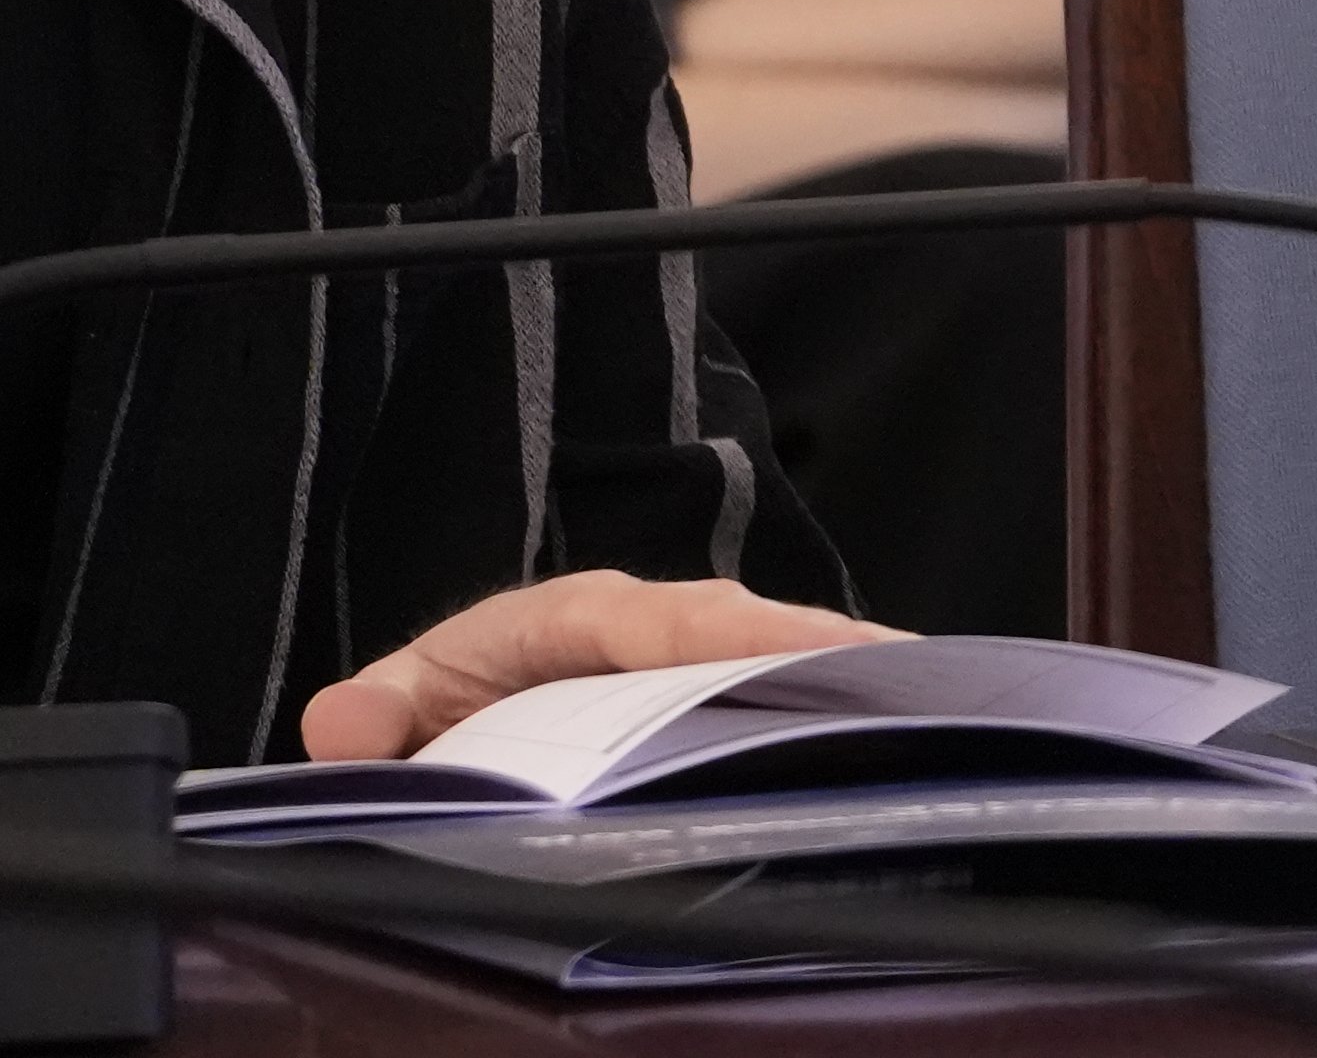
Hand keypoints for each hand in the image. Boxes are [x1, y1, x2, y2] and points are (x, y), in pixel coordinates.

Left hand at [299, 571, 896, 759]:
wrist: (450, 707)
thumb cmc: (440, 696)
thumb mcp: (404, 699)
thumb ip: (381, 710)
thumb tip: (346, 725)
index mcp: (572, 616)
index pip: (665, 620)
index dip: (742, 635)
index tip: (816, 650)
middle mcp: (649, 625)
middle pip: (750, 630)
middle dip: (830, 649)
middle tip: (916, 678)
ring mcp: (688, 658)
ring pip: (776, 659)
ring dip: (848, 678)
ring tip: (936, 708)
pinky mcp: (711, 693)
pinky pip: (778, 692)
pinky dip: (836, 706)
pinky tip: (898, 735)